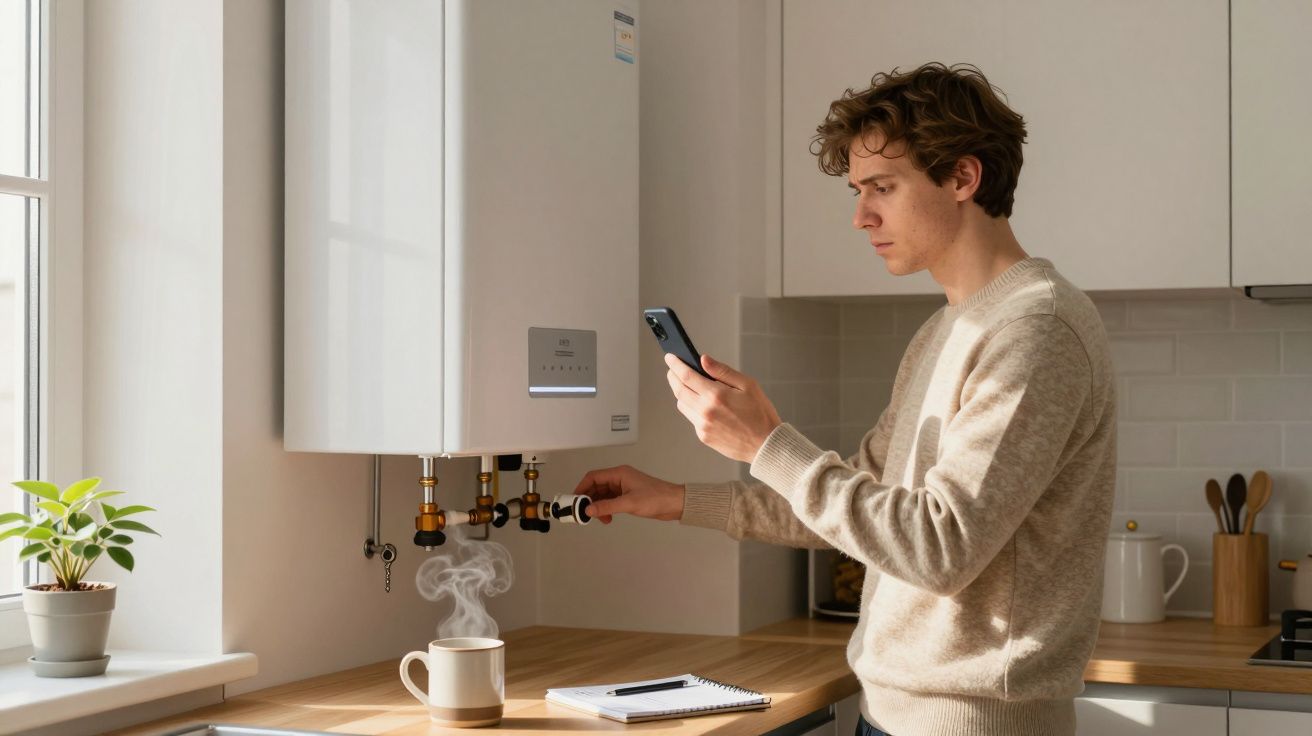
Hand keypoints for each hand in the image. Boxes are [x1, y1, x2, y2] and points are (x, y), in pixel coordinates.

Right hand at [574, 465, 684, 523]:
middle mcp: (620, 478)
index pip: (593, 477)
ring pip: (603, 495)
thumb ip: (607, 507)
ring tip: (600, 518)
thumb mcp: (629, 503)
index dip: (582, 488)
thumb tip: (589, 510)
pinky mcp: (628, 495)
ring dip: (599, 506)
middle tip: (585, 513)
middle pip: (596, 486)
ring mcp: (624, 487)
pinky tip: (608, 518)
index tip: (575, 500)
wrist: (674, 503)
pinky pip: (611, 500)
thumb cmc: (656, 498)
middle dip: (590, 500)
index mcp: (619, 473)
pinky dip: (607, 509)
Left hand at [665, 353, 781, 462]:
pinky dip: (692, 407)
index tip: (670, 357)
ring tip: (687, 384)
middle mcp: (705, 411)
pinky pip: (691, 418)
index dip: (676, 364)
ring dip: (681, 392)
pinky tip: (701, 403)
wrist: (766, 444)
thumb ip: (722, 371)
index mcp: (716, 395)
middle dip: (673, 377)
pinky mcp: (704, 436)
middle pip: (679, 390)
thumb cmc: (760, 414)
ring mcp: (703, 426)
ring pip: (682, 404)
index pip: (686, 376)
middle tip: (673, 369)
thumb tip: (703, 360)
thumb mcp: (748, 385)